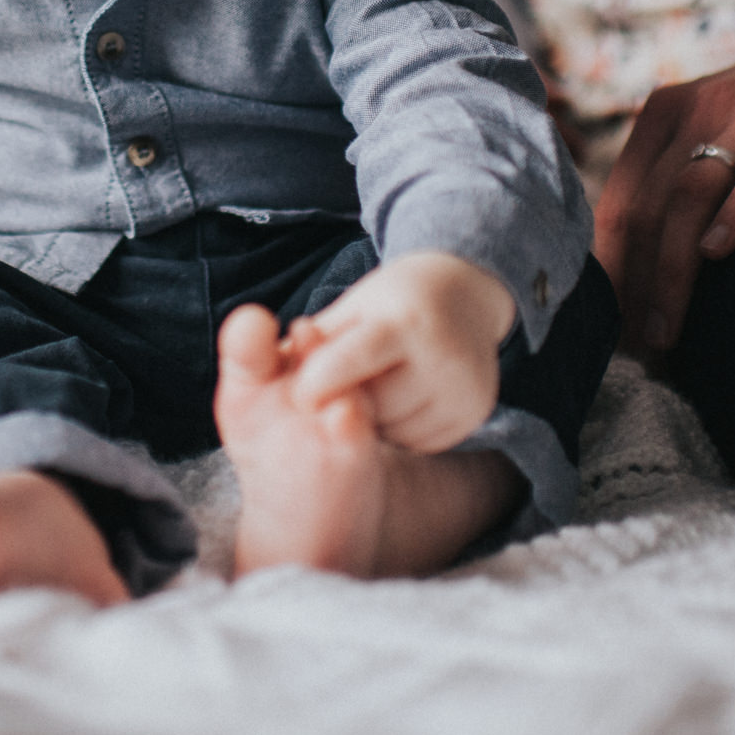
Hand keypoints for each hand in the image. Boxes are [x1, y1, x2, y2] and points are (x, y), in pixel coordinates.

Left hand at [283, 251, 516, 452]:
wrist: (466, 293)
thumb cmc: (392, 301)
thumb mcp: (353, 306)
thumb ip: (314, 338)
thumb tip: (261, 365)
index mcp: (404, 321)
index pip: (353, 359)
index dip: (319, 380)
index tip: (299, 393)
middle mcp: (441, 355)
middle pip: (370, 404)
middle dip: (348, 400)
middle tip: (347, 382)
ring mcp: (462, 388)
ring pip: (393, 431)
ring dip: (374, 419)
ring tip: (381, 383)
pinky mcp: (473, 413)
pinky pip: (419, 442)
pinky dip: (401, 428)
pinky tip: (405, 397)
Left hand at [596, 0, 734, 356]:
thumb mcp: (720, 126)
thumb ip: (683, 175)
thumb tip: (650, 257)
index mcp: (664, 116)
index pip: (616, 201)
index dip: (604, 268)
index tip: (604, 326)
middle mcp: (694, 113)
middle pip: (641, 208)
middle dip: (628, 284)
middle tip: (629, 350)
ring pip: (688, 201)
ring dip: (671, 273)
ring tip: (664, 333)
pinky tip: (721, 256)